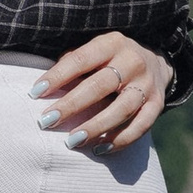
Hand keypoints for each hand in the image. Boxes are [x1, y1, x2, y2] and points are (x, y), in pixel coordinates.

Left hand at [33, 31, 172, 152]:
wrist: (155, 62)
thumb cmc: (110, 59)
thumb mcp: (95, 50)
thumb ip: (73, 62)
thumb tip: (46, 86)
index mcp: (112, 43)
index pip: (81, 60)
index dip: (58, 76)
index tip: (35, 93)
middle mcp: (132, 61)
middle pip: (100, 86)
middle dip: (72, 105)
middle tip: (47, 121)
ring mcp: (147, 84)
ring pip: (121, 109)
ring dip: (95, 127)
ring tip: (72, 141)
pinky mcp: (157, 104)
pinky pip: (140, 126)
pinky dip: (120, 140)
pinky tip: (100, 148)